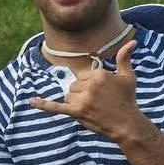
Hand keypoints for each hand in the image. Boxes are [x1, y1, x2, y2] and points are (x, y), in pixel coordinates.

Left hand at [28, 40, 149, 143]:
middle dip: (82, 94)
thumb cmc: (127, 99)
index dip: (90, 85)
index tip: (101, 93)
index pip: (83, 75)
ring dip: (76, 102)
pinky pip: (56, 107)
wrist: (126, 123)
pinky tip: (31, 101)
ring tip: (92, 109)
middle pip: (74, 86)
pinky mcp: (76, 111)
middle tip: (98, 102)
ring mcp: (82, 99)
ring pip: (68, 96)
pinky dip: (43, 104)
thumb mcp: (128, 76)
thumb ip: (124, 58)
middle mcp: (89, 84)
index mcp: (98, 74)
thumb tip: (132, 41)